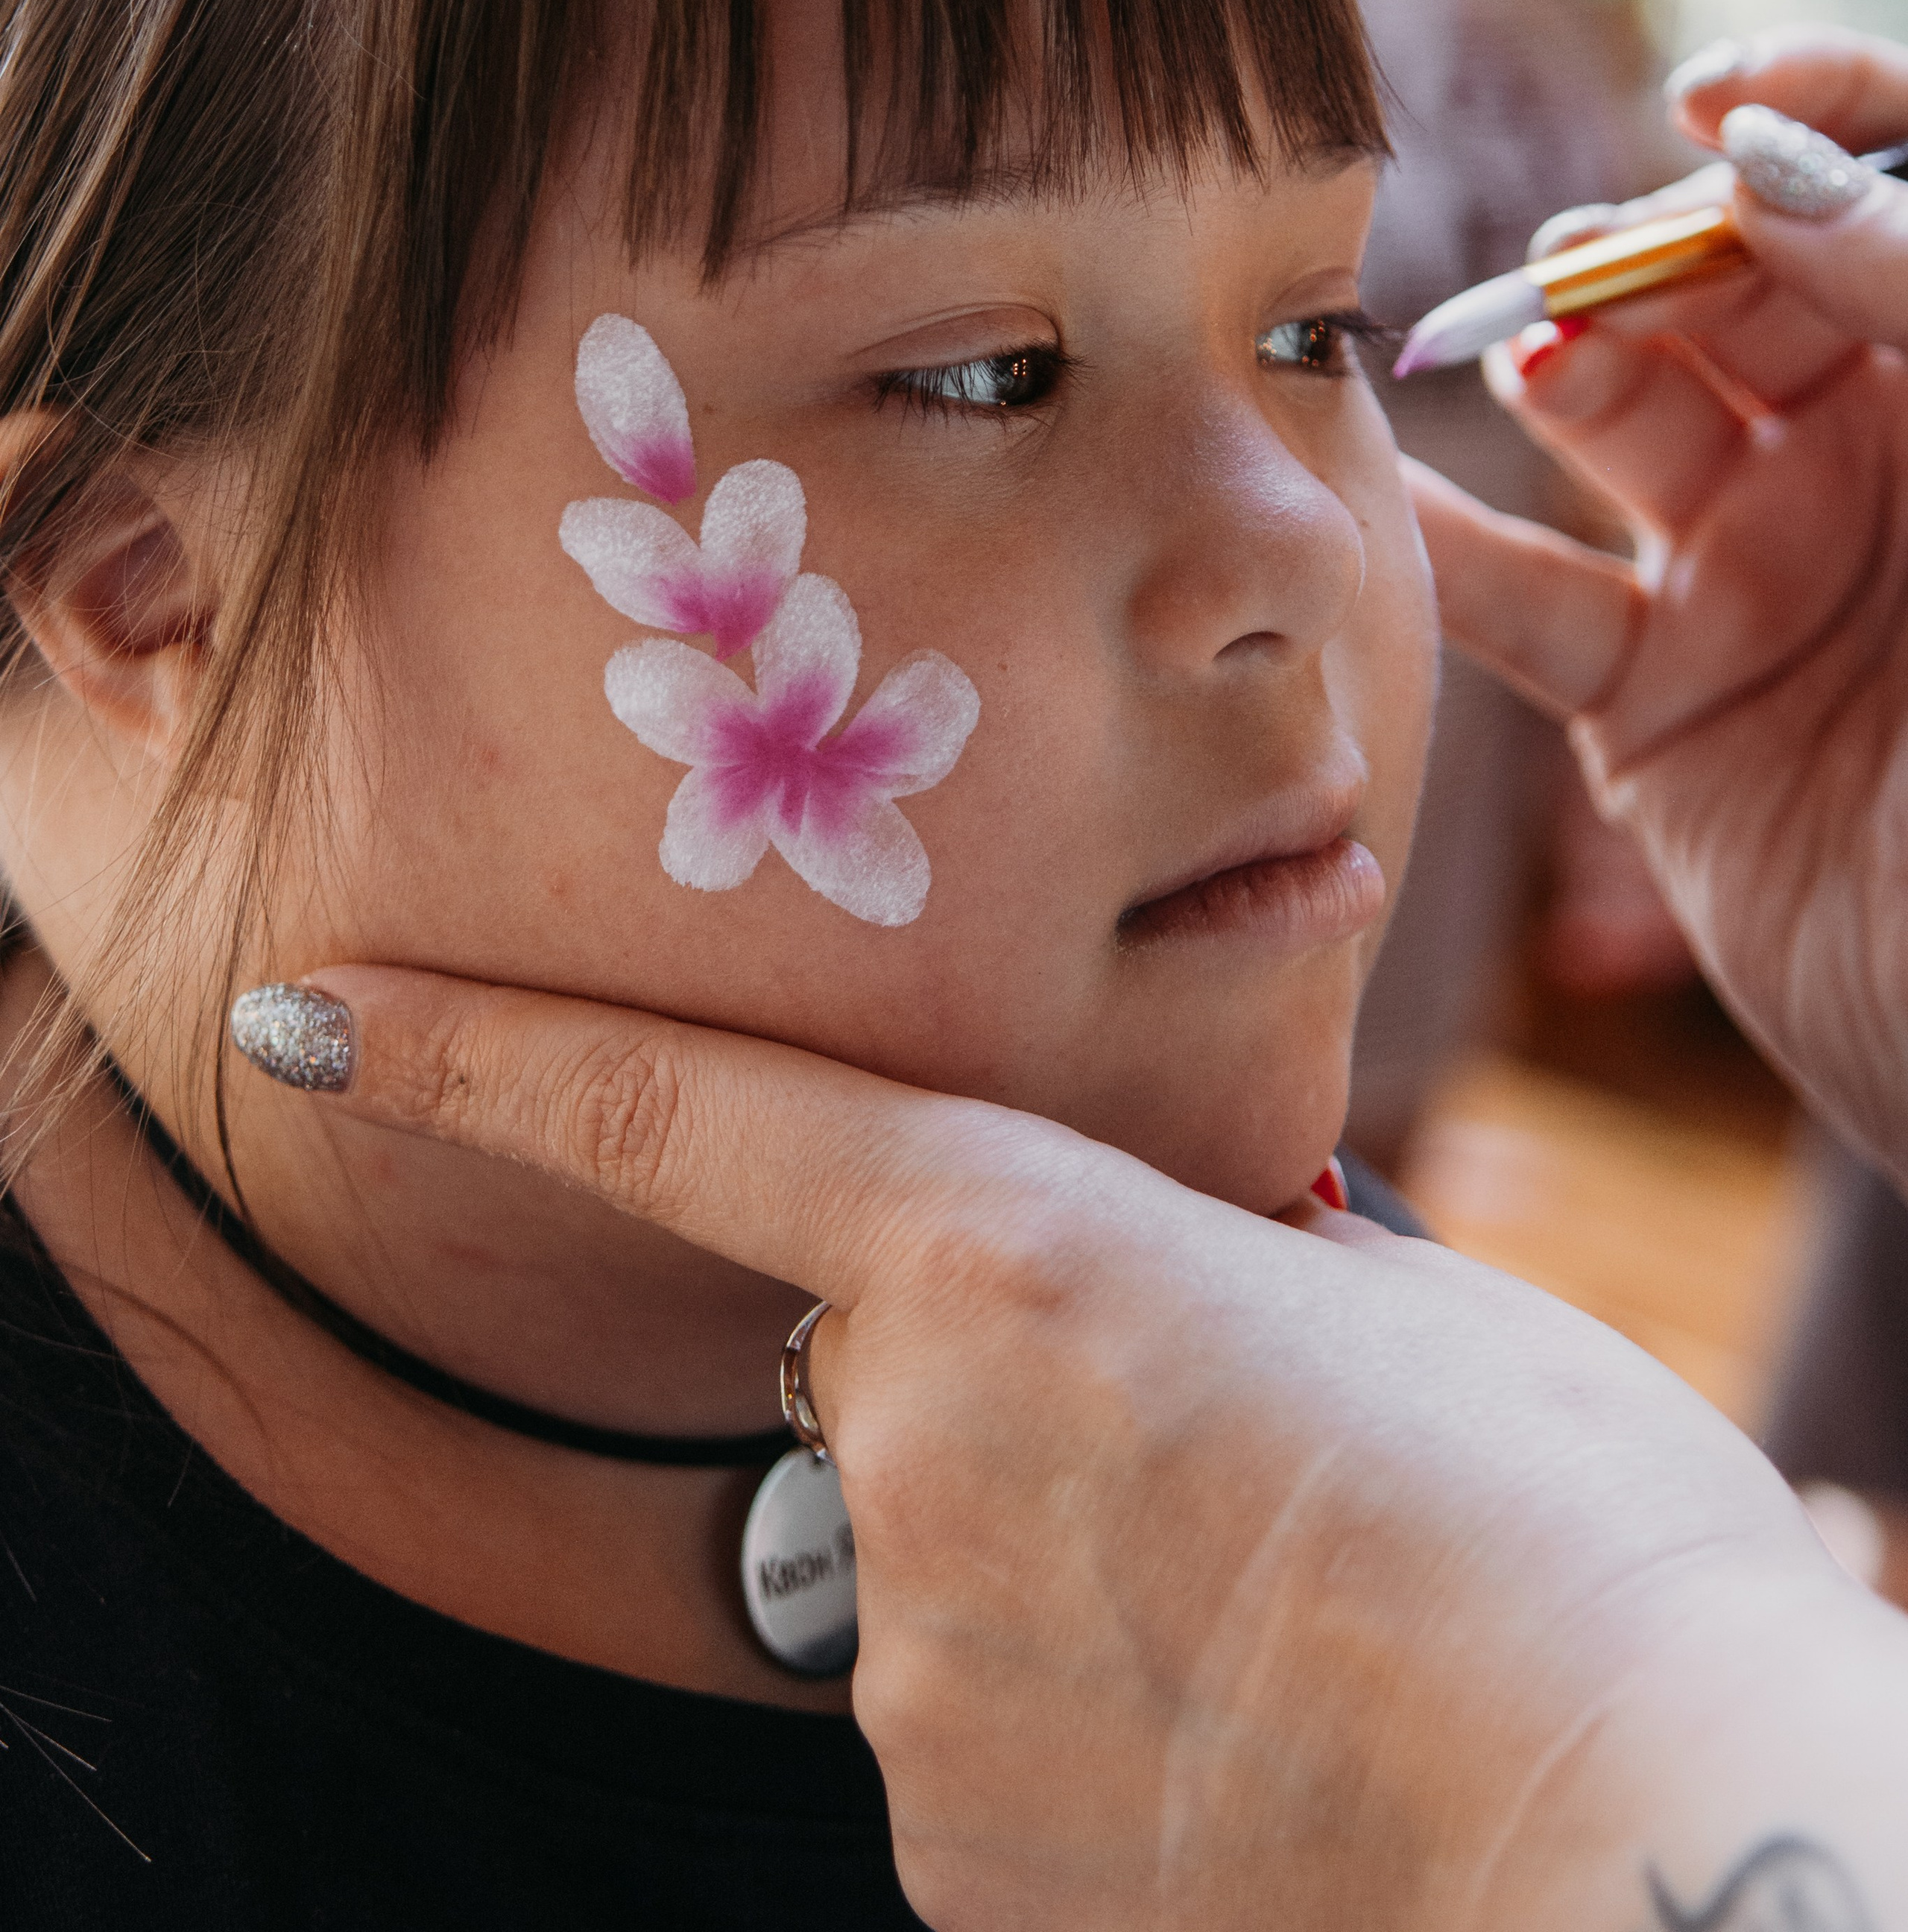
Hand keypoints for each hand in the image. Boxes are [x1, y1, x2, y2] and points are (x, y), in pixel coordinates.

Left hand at [259, 957, 1907, 1931]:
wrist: (1650, 1847)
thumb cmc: (1566, 1537)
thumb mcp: (1406, 1310)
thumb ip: (1238, 1264)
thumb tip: (1204, 1275)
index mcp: (1010, 1256)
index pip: (678, 1120)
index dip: (475, 1053)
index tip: (305, 1009)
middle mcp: (913, 1452)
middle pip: (883, 1373)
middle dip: (1003, 1380)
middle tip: (1230, 1453)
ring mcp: (916, 1679)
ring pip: (941, 1566)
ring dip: (1070, 1566)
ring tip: (1289, 1618)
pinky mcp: (951, 1862)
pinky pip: (977, 1740)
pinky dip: (1080, 1722)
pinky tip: (1244, 1744)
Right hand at [1408, 27, 1907, 1179]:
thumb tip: (1754, 161)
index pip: (1887, 185)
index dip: (1814, 110)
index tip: (1713, 101)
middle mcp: (1874, 456)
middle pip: (1734, 282)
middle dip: (1661, 245)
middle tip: (1604, 267)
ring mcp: (1761, 575)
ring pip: (1622, 419)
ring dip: (1561, 364)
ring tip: (1542, 356)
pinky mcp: (1663, 703)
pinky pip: (1533, 605)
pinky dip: (1444, 555)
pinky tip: (1387, 500)